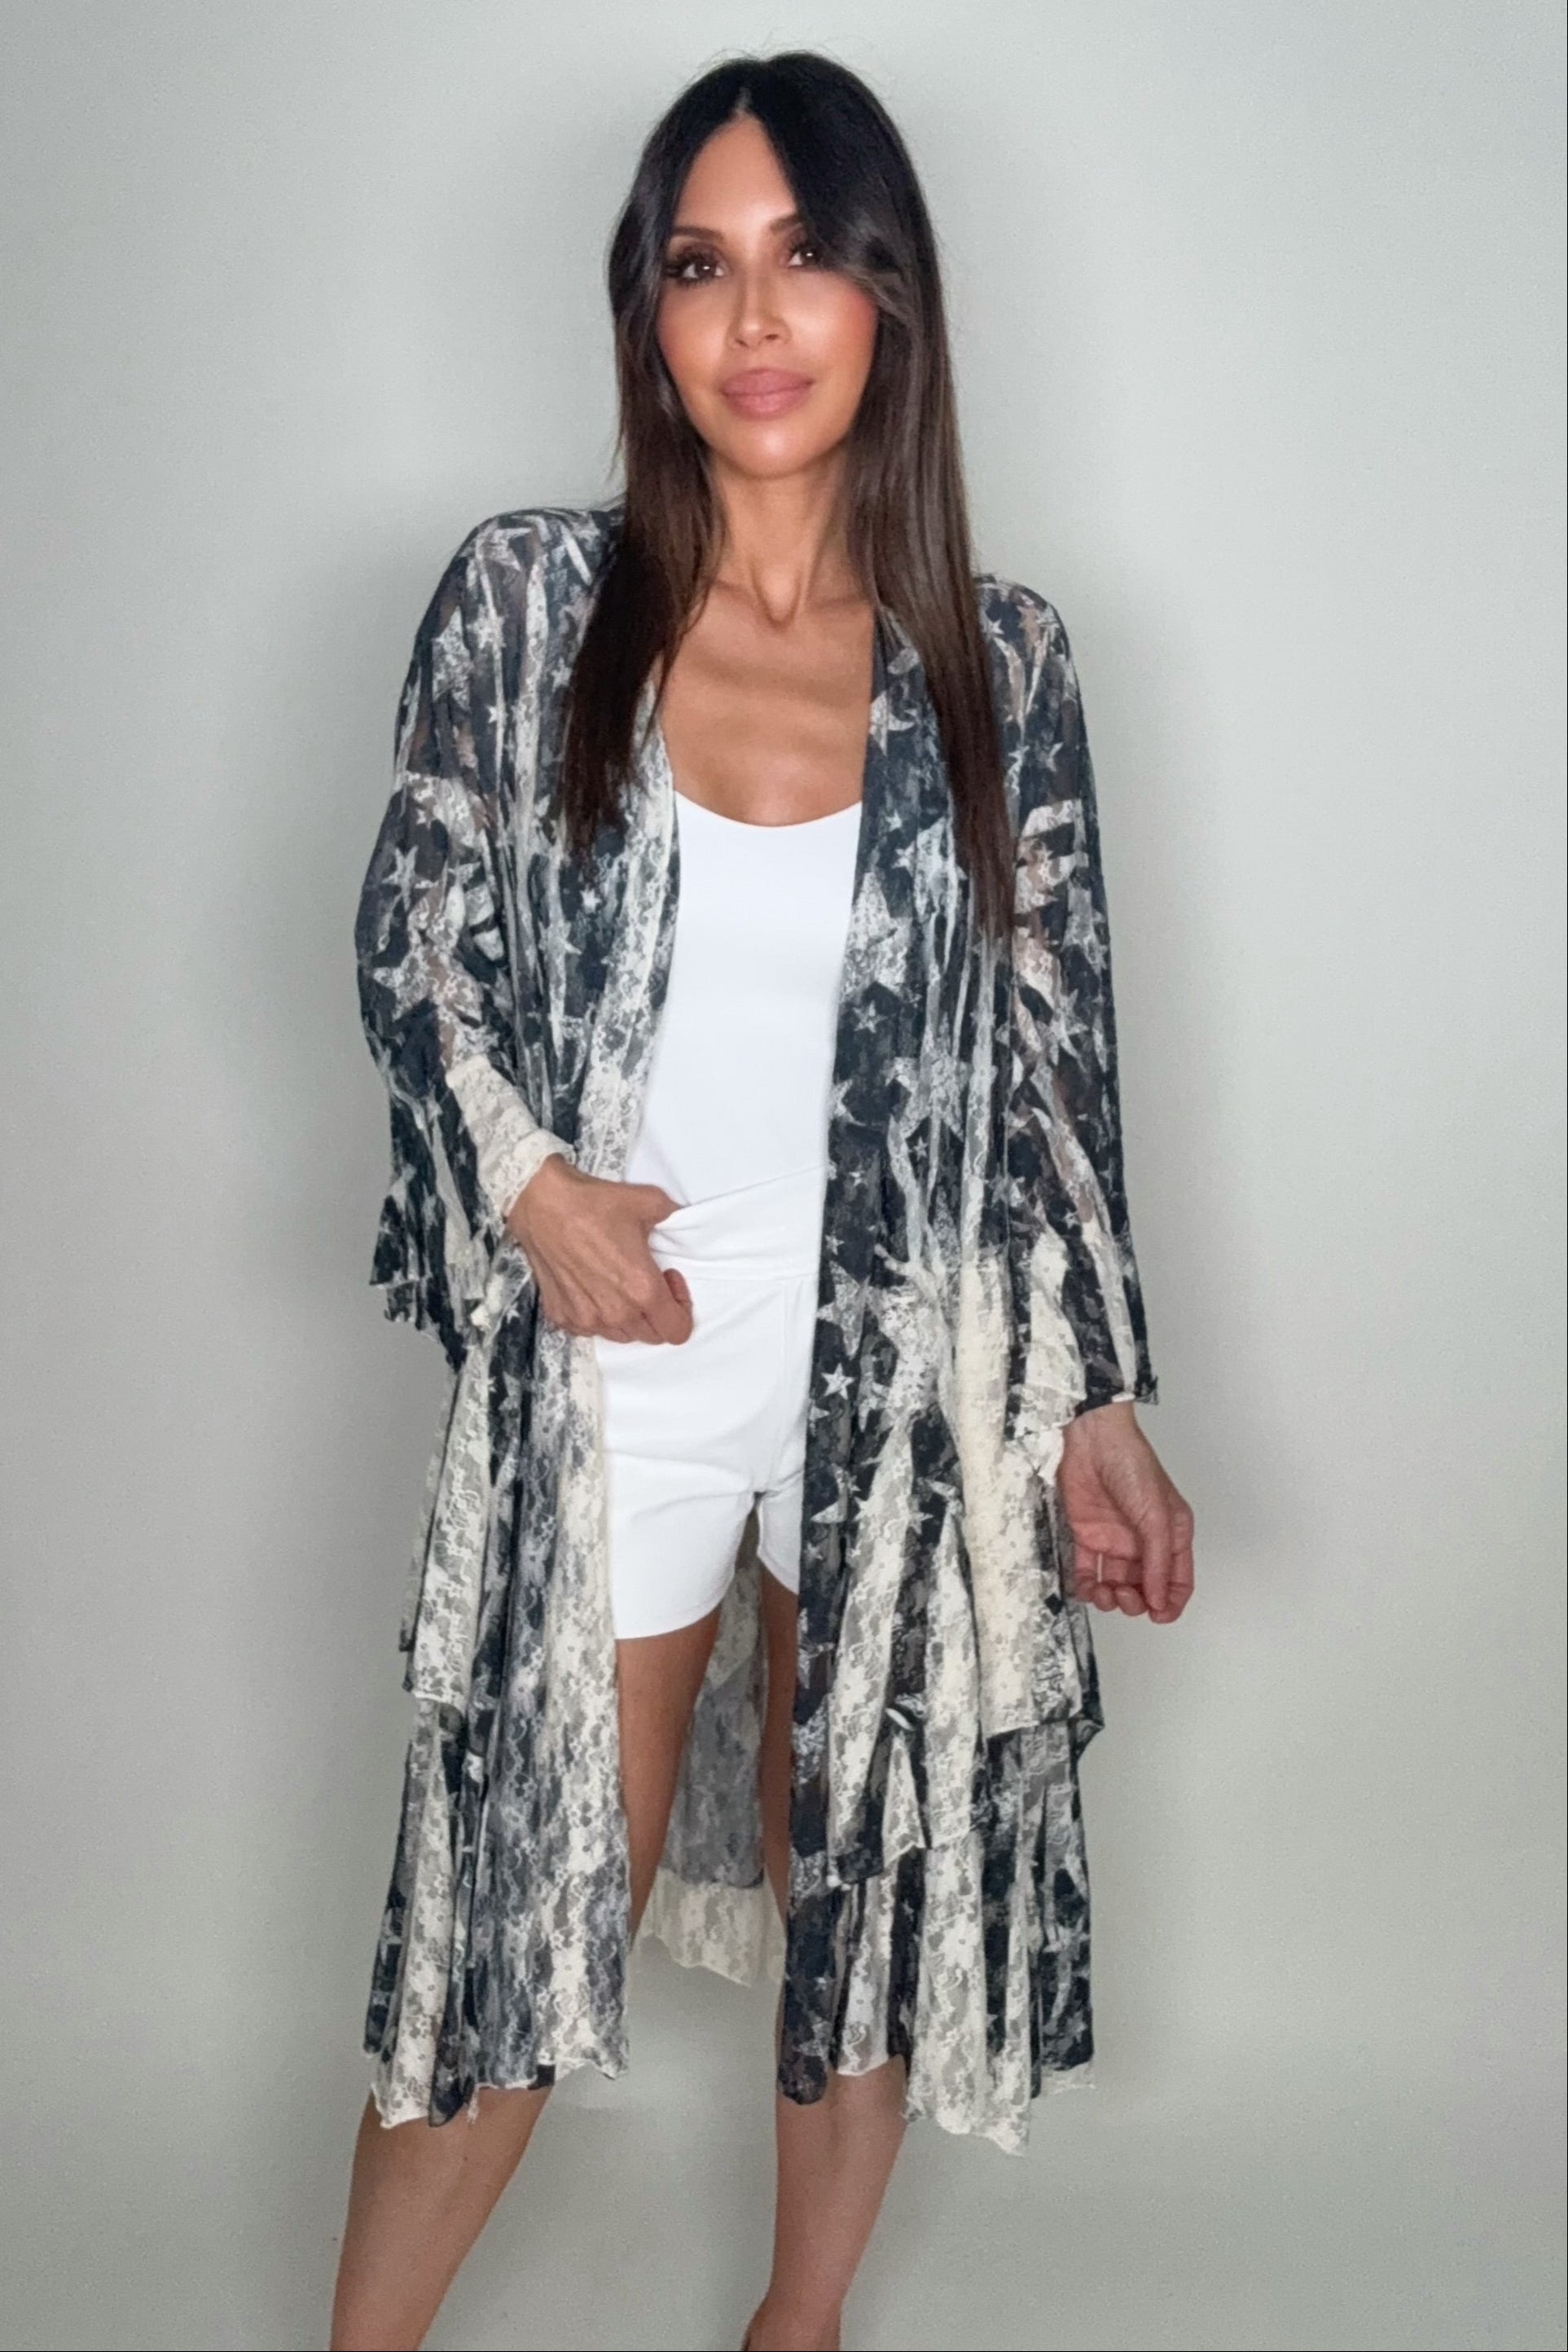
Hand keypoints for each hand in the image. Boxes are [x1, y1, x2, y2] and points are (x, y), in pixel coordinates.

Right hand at [504, 1156, 694, 1343]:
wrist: (542, 1202)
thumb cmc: (595, 1203)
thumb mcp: (650, 1201)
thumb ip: (674, 1217)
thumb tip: (680, 1219)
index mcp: (642, 1290)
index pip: (678, 1331)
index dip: (682, 1306)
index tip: (669, 1277)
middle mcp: (615, 1313)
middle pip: (651, 1336)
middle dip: (658, 1312)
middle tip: (647, 1277)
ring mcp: (585, 1318)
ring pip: (620, 1335)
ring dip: (628, 1316)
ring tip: (619, 1283)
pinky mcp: (560, 1315)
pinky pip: (589, 1329)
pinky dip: (597, 1315)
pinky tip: (592, 1286)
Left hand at [1057, 1401, 1193, 1622]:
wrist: (1092, 1440)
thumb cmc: (1132, 1465)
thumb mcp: (1156, 1515)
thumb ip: (1157, 1561)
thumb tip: (1160, 1600)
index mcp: (1171, 1534)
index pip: (1177, 1579)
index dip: (1171, 1602)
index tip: (1158, 1615)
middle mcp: (1144, 1541)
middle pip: (1145, 1587)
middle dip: (1137, 1601)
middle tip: (1126, 1598)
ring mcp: (1115, 1539)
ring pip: (1116, 1584)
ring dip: (1111, 1598)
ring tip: (1105, 1593)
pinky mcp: (1087, 1535)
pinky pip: (1088, 1571)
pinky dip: (1087, 1586)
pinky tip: (1087, 1588)